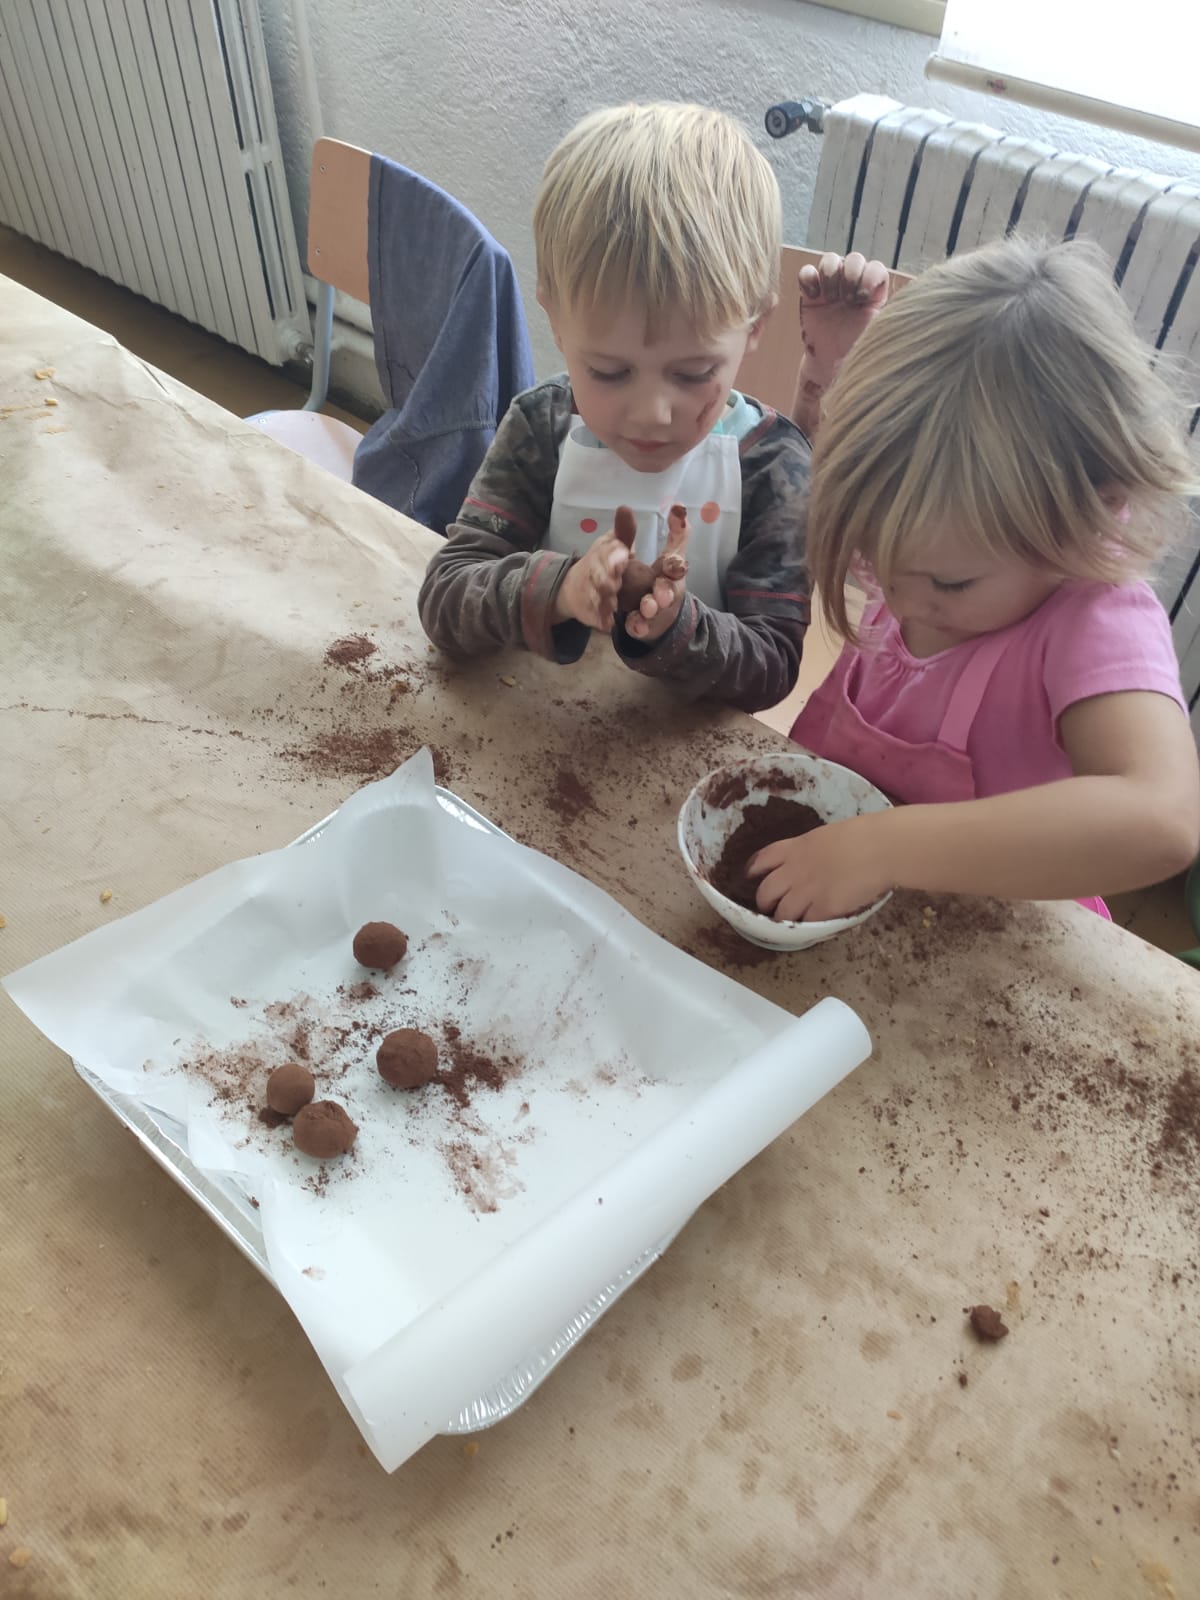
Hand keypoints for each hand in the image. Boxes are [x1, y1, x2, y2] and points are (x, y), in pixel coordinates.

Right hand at [553, 529, 629, 630]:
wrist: (574, 588)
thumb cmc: (602, 563)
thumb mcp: (612, 544)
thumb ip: (623, 531)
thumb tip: (625, 507)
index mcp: (601, 554)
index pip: (606, 552)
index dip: (613, 553)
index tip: (623, 553)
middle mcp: (593, 573)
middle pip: (599, 575)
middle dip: (606, 577)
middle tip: (616, 581)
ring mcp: (589, 593)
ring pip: (596, 596)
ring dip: (604, 599)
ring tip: (613, 604)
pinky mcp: (589, 611)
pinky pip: (595, 616)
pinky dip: (600, 620)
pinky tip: (608, 624)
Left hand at [623, 503, 690, 642]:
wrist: (653, 616)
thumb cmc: (661, 580)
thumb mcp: (668, 556)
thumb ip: (674, 533)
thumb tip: (679, 504)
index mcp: (672, 573)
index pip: (677, 565)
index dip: (676, 563)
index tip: (675, 562)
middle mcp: (667, 592)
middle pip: (669, 591)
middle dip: (666, 591)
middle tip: (660, 592)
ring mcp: (656, 611)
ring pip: (655, 611)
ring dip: (652, 608)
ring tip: (646, 607)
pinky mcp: (643, 626)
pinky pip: (640, 627)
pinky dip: (638, 626)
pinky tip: (633, 624)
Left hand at [749, 812, 893, 921]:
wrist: (880, 848)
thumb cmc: (862, 836)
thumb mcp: (826, 836)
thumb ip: (812, 850)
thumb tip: (812, 861)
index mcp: (795, 848)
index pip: (761, 860)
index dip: (753, 871)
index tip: (750, 877)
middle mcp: (794, 870)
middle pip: (765, 892)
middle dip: (765, 902)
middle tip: (772, 907)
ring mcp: (807, 891)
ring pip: (782, 913)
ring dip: (784, 920)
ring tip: (791, 922)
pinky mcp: (823, 908)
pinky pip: (806, 923)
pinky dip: (808, 927)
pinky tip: (814, 926)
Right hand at [794, 253, 890, 433]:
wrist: (831, 367)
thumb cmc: (858, 355)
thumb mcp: (878, 340)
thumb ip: (888, 326)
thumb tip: (908, 322)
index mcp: (874, 294)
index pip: (876, 269)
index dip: (870, 276)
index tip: (863, 297)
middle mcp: (854, 285)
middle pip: (854, 259)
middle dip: (850, 274)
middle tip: (846, 299)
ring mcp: (831, 287)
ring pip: (831, 260)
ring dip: (830, 273)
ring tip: (830, 297)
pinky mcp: (811, 294)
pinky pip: (807, 273)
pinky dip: (808, 278)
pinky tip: (812, 296)